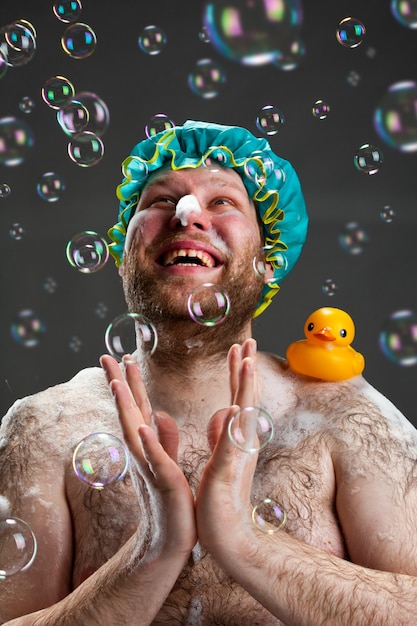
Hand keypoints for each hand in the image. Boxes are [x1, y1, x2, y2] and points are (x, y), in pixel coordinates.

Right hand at [100, 354, 196, 556]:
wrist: (170, 542)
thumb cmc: (170, 503)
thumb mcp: (167, 464)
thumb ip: (164, 440)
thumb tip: (158, 415)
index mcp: (148, 446)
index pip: (138, 408)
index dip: (130, 383)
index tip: (122, 357)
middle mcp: (143, 453)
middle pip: (129, 412)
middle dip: (118, 384)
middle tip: (106, 356)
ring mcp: (150, 467)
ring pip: (134, 431)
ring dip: (125, 407)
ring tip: (116, 382)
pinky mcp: (165, 483)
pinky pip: (155, 460)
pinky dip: (149, 442)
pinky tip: (142, 424)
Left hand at [196, 339, 259, 562]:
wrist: (226, 532)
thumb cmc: (222, 497)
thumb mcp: (221, 457)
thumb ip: (222, 433)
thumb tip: (223, 410)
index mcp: (236, 436)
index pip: (237, 396)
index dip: (238, 372)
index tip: (239, 348)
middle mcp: (242, 440)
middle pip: (245, 396)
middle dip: (246, 367)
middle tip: (249, 339)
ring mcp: (238, 452)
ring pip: (244, 411)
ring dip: (245, 385)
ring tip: (247, 359)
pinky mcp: (229, 468)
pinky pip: (232, 440)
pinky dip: (233, 421)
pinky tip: (234, 403)